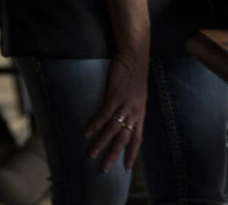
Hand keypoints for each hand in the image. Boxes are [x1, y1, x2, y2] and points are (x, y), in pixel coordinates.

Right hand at [84, 51, 147, 171]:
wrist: (134, 58)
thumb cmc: (135, 76)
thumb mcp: (139, 97)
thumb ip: (133, 110)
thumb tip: (127, 121)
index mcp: (140, 114)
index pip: (137, 139)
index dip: (132, 154)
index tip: (126, 169)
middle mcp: (134, 112)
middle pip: (124, 139)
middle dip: (114, 155)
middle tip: (104, 169)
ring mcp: (124, 105)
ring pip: (112, 129)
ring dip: (101, 143)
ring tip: (91, 154)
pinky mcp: (114, 96)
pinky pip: (104, 114)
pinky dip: (95, 125)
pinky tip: (86, 132)